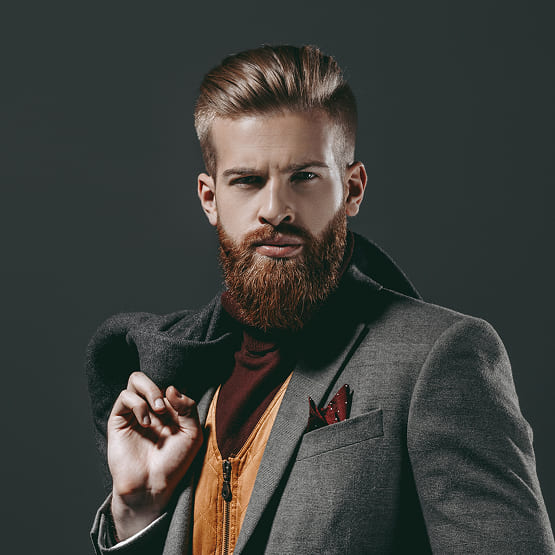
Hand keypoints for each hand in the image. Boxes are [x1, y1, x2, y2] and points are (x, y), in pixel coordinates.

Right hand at [107, 372, 202, 539]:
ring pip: (135, 380)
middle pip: (150, 377)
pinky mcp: (118, 421)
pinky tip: (146, 422)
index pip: (169, 383)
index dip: (176, 389)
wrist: (153, 486)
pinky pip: (124, 397)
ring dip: (149, 390)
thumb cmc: (174, 463)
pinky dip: (137, 404)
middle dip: (157, 386)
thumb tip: (170, 388)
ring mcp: (134, 413)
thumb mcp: (192, 434)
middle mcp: (151, 408)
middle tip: (164, 407)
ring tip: (158, 410)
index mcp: (169, 409)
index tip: (180, 405)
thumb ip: (188, 407)